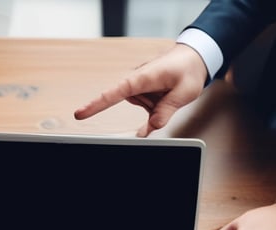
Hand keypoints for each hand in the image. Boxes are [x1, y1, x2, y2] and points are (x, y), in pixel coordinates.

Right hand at [74, 44, 208, 136]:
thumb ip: (165, 112)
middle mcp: (137, 80)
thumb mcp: (183, 94)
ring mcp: (140, 84)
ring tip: (171, 89)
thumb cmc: (189, 68)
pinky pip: (146, 105)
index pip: (113, 94)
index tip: (80, 114)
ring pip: (141, 105)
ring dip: (155, 104)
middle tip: (170, 93)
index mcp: (142, 78)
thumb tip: (150, 128)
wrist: (196, 55)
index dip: (95, 105)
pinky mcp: (144, 89)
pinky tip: (166, 96)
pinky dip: (156, 105)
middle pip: (132, 102)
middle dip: (150, 107)